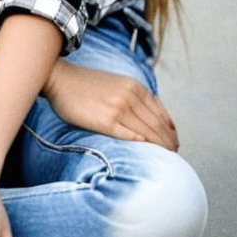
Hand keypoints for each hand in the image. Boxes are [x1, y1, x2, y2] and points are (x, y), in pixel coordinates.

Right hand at [43, 61, 178, 151]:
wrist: (61, 79)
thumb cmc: (87, 84)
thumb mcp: (118, 83)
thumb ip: (135, 97)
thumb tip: (152, 117)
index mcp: (135, 87)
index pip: (161, 113)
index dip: (171, 130)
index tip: (174, 141)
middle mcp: (129, 96)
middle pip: (157, 125)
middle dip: (169, 141)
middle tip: (174, 153)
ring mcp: (118, 108)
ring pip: (147, 132)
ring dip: (159, 146)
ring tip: (166, 156)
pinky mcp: (105, 121)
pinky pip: (129, 136)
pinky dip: (141, 144)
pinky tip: (148, 152)